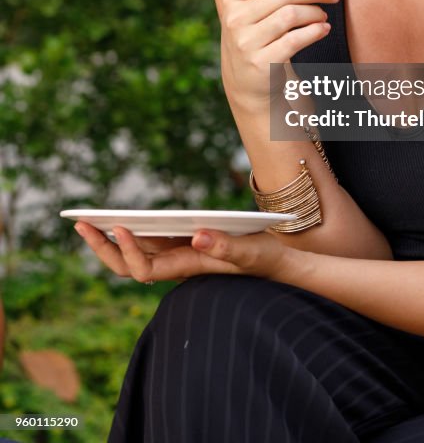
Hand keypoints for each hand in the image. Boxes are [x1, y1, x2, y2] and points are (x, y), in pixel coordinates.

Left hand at [74, 221, 292, 281]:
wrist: (277, 267)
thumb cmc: (265, 261)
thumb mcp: (251, 252)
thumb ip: (227, 248)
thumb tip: (199, 236)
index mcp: (188, 269)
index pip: (146, 270)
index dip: (128, 252)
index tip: (118, 227)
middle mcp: (178, 266)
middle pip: (129, 266)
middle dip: (103, 247)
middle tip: (79, 223)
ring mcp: (178, 257)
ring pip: (135, 254)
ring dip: (110, 240)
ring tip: (89, 220)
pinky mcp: (184, 246)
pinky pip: (149, 243)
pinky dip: (131, 232)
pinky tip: (120, 220)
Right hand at [220, 0, 340, 111]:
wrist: (248, 78)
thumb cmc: (259, 30)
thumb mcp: (260, 1)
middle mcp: (234, 18)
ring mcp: (245, 42)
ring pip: (291, 15)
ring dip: (316, 12)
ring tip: (324, 14)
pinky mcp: (261, 64)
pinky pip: (294, 40)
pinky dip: (314, 31)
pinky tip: (323, 28)